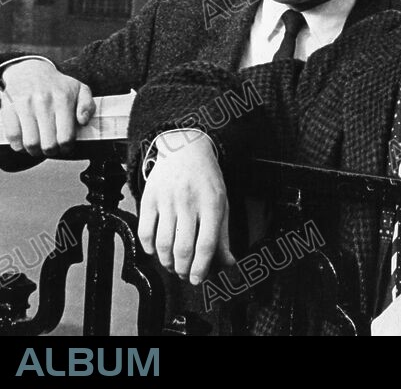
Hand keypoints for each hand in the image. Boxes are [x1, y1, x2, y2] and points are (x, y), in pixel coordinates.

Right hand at [0, 60, 94, 155]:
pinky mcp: (9, 108)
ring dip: (35, 152)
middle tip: (53, 149)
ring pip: (30, 143)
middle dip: (52, 152)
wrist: (30, 70)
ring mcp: (25, 106)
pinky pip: (13, 136)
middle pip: (48, 144)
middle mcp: (44, 102)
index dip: (67, 148)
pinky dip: (19, 146)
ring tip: (40, 148)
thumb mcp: (80, 89)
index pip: (66, 136)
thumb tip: (83, 122)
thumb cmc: (58, 85)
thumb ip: (87, 105)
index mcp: (63, 99)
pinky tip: (25, 143)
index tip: (66, 147)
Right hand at [137, 130, 234, 284]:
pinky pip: (145, 231)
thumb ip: (223, 235)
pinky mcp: (149, 199)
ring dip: (166, 262)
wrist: (185, 149)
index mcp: (212, 203)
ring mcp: (167, 200)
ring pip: (163, 243)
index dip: (201, 267)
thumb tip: (228, 263)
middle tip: (184, 274)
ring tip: (172, 264)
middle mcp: (189, 202)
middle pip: (183, 247)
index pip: (206, 243)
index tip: (197, 279)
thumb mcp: (222, 203)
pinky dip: (149, 248)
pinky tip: (156, 251)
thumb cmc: (206, 179)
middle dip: (183, 269)